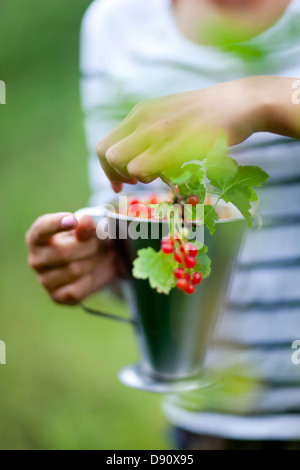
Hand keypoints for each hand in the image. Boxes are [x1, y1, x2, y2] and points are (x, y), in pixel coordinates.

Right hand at [26, 213, 119, 304]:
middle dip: (88, 247)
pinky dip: (89, 281)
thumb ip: (86, 226)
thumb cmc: (89, 239)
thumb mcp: (91, 229)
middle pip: (63, 253)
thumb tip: (84, 221)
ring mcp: (44, 280)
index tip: (73, 221)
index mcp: (37, 236)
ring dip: (91, 262)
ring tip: (92, 258)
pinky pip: (76, 290)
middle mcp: (35, 259)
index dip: (56, 224)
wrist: (102, 261)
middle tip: (96, 244)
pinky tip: (88, 275)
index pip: (41, 229)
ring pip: (73, 271)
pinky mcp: (56, 297)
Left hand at [96, 77, 270, 186]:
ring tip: (161, 174)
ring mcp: (159, 129)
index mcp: (140, 113)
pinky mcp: (174, 140)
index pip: (104, 145)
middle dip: (118, 175)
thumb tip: (135, 162)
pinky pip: (146, 166)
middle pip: (108, 155)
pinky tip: (172, 173)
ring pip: (124, 163)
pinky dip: (154, 176)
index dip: (108, 169)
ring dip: (138, 177)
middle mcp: (144, 118)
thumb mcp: (170, 117)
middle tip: (140, 182)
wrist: (240, 102)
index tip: (123, 183)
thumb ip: (150, 135)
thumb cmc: (208, 116)